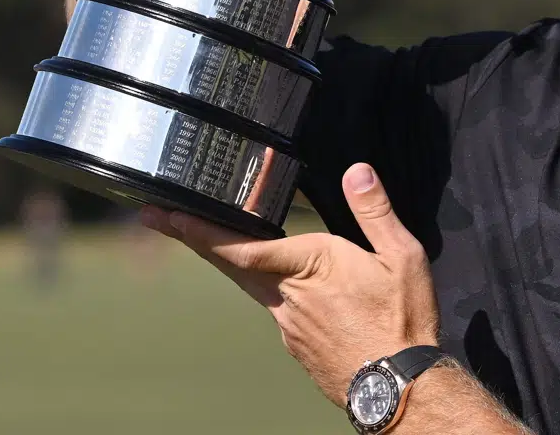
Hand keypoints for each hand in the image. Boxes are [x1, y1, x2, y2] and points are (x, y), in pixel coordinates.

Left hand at [143, 163, 440, 404]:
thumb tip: (356, 171)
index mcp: (312, 265)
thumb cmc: (403, 322)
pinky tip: (279, 281)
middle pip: (229, 261)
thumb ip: (374, 211)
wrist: (401, 389)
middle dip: (190, 236)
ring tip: (206, 235)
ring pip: (251, 284)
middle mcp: (288, 297)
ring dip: (228, 258)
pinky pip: (275, 306)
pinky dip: (265, 286)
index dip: (203, 229)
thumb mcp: (402, 257)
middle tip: (156, 217)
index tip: (170, 214)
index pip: (245, 245)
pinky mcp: (296, 344)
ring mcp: (288, 325)